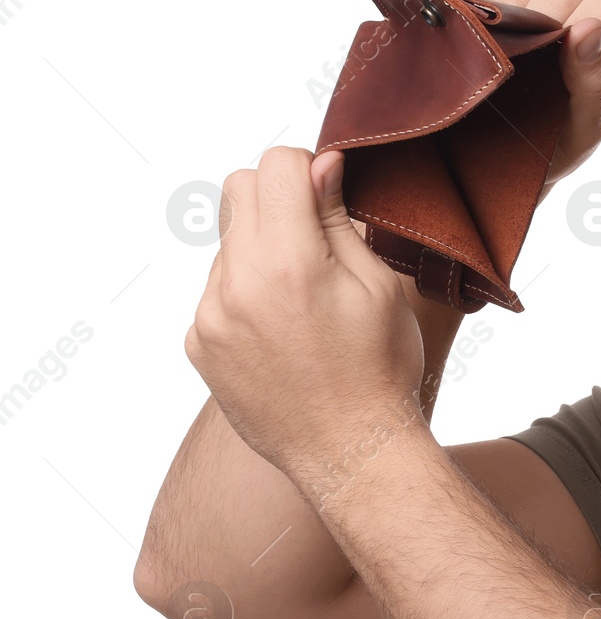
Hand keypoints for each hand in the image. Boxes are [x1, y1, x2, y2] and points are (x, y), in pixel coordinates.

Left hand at [185, 146, 427, 501]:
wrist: (351, 453)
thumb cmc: (382, 370)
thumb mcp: (378, 286)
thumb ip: (338, 220)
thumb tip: (321, 165)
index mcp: (289, 262)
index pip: (275, 166)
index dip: (308, 168)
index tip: (327, 191)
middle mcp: (237, 284)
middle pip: (237, 190)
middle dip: (276, 197)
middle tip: (314, 236)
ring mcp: (210, 317)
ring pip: (226, 243)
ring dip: (260, 249)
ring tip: (303, 299)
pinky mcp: (199, 344)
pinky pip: (215, 292)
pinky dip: (245, 294)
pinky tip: (283, 331)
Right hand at [456, 0, 600, 187]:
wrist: (512, 156)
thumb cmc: (560, 147)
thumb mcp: (585, 132)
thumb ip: (596, 85)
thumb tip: (588, 29)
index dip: (582, 23)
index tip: (554, 61)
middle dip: (538, 28)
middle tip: (522, 72)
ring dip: (505, 22)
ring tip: (506, 64)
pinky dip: (478, 4)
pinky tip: (487, 40)